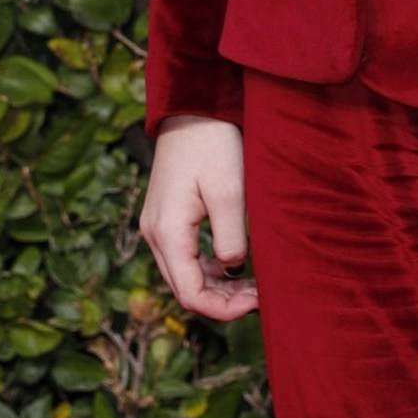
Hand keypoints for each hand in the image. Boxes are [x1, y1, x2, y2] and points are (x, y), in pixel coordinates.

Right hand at [139, 112, 258, 321]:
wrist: (192, 108)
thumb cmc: (212, 143)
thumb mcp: (229, 190)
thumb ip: (231, 236)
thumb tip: (233, 270)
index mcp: (167, 232)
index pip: (190, 294)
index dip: (224, 309)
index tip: (258, 302)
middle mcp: (155, 234)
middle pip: (185, 289)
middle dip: (223, 301)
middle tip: (263, 296)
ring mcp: (157, 227)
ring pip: (185, 275)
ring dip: (218, 287)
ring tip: (256, 284)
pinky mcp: (166, 218)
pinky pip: (185, 257)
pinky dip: (210, 269)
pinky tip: (238, 266)